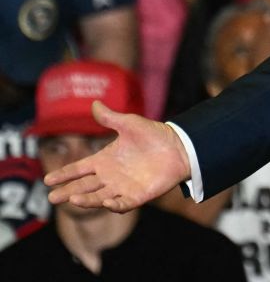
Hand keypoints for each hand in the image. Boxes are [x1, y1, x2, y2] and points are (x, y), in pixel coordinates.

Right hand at [44, 101, 191, 211]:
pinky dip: (115, 206)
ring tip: (72, 200)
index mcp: (105, 160)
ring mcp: (124, 187)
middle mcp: (111, 176)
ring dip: (87, 200)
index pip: (79, 169)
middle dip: (68, 192)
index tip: (48, 179)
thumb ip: (111, 118)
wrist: (181, 146)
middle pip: (84, 187)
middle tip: (52, 198)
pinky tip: (106, 203)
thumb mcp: (130, 123)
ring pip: (99, 197)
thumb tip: (94, 104)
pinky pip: (124, 204)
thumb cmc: (155, 135)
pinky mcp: (139, 196)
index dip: (64, 174)